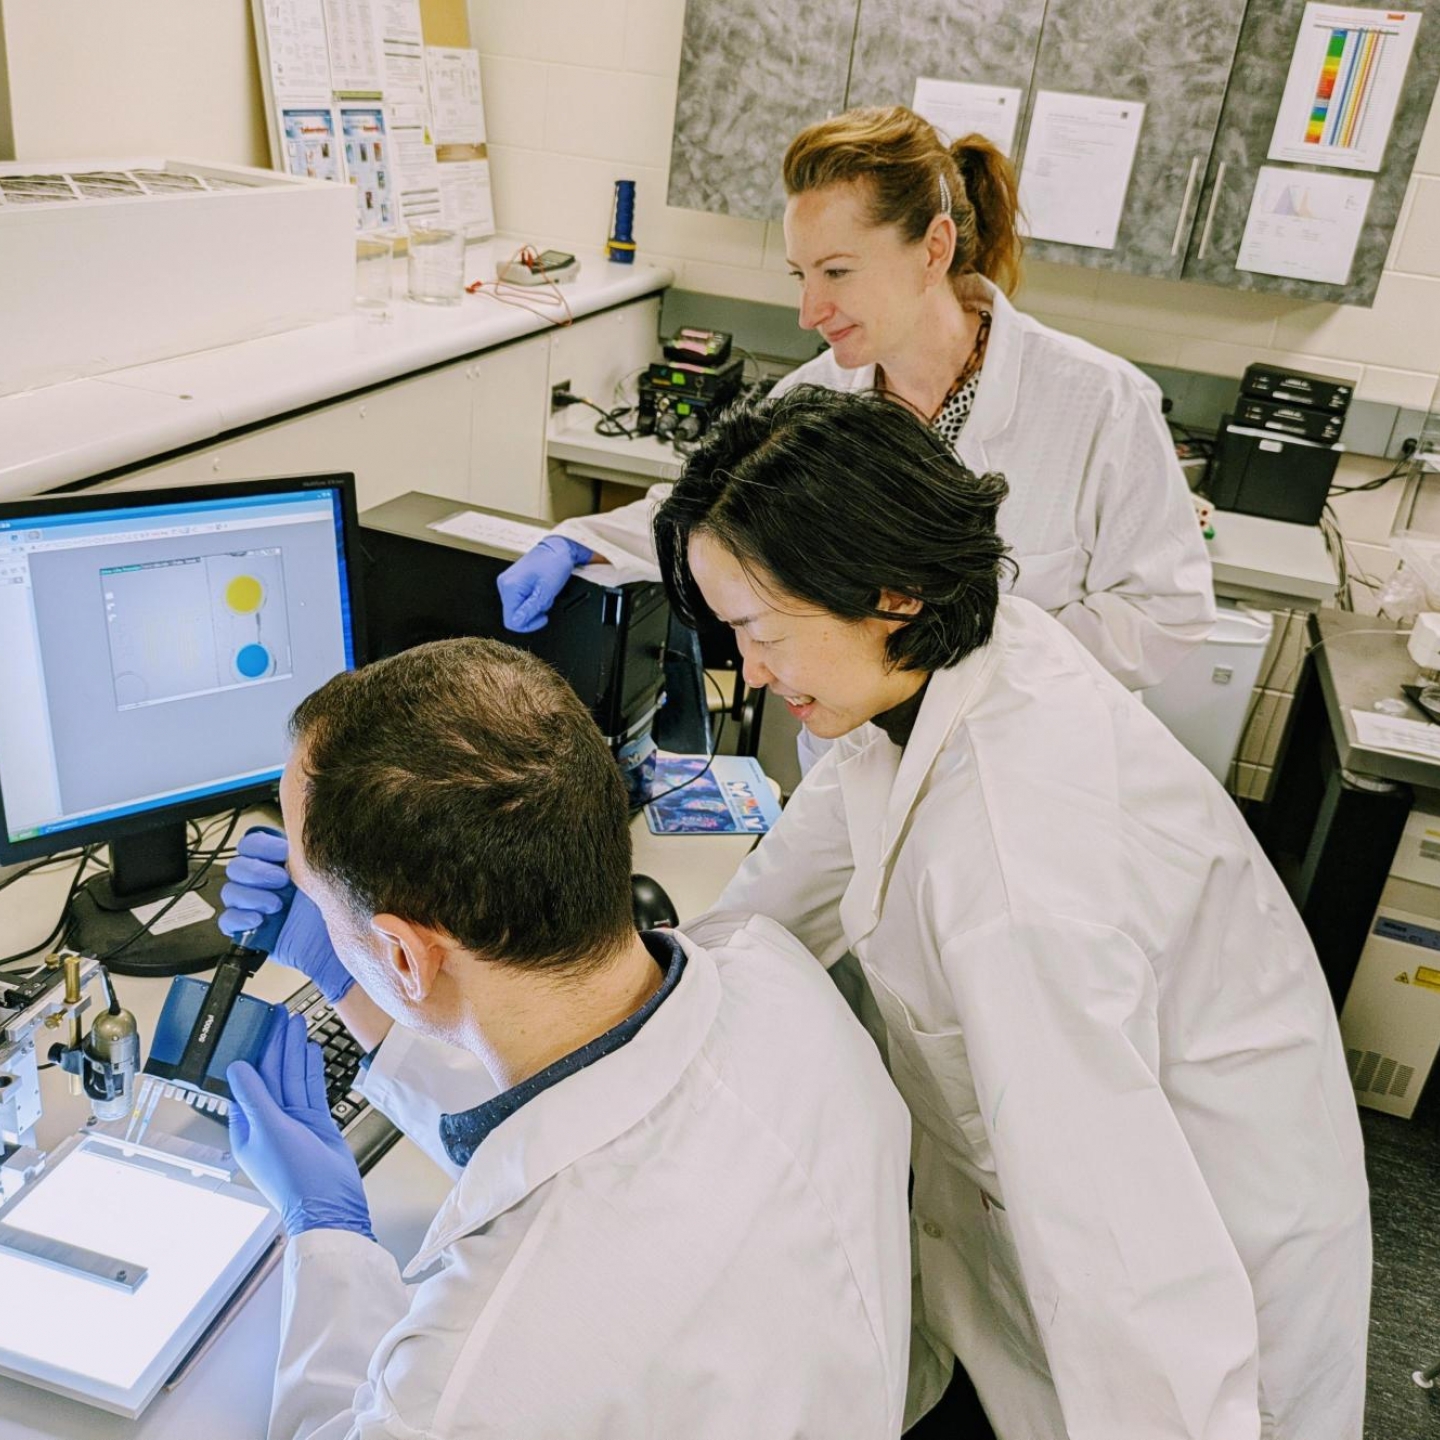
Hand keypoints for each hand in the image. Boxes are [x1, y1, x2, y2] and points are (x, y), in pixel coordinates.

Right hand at [219, 826, 353, 1002]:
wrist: (341, 949)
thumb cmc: (343, 910)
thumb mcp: (329, 874)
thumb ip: (310, 854)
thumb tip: (303, 827)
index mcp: (282, 863)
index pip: (252, 843)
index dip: (260, 845)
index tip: (282, 853)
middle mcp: (267, 882)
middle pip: (237, 866)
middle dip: (256, 872)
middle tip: (281, 881)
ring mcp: (257, 906)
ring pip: (230, 891)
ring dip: (251, 896)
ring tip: (276, 905)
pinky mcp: (252, 930)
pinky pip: (228, 921)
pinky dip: (240, 919)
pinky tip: (260, 921)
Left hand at [227, 1011, 372, 1240]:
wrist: (330, 1205)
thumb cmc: (294, 1177)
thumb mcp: (268, 1131)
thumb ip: (255, 1096)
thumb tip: (237, 1067)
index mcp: (247, 1128)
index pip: (248, 1081)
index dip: (254, 1052)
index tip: (258, 1026)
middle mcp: (269, 1123)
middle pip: (273, 1075)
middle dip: (277, 1044)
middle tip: (282, 1015)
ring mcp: (295, 1123)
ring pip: (293, 1078)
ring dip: (296, 1051)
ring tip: (298, 1023)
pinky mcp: (317, 1124)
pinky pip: (312, 1090)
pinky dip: (312, 1069)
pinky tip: (312, 1050)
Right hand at [496, 535, 592, 632]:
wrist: (558, 547)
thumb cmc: (554, 564)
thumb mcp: (545, 591)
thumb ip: (530, 609)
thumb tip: (516, 623)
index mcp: (510, 587)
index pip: (511, 621)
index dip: (528, 625)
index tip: (542, 617)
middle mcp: (504, 585)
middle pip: (514, 615)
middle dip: (533, 612)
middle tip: (545, 600)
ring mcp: (508, 582)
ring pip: (518, 608)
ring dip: (534, 606)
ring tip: (544, 592)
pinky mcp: (513, 582)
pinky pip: (520, 599)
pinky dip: (532, 599)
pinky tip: (539, 590)